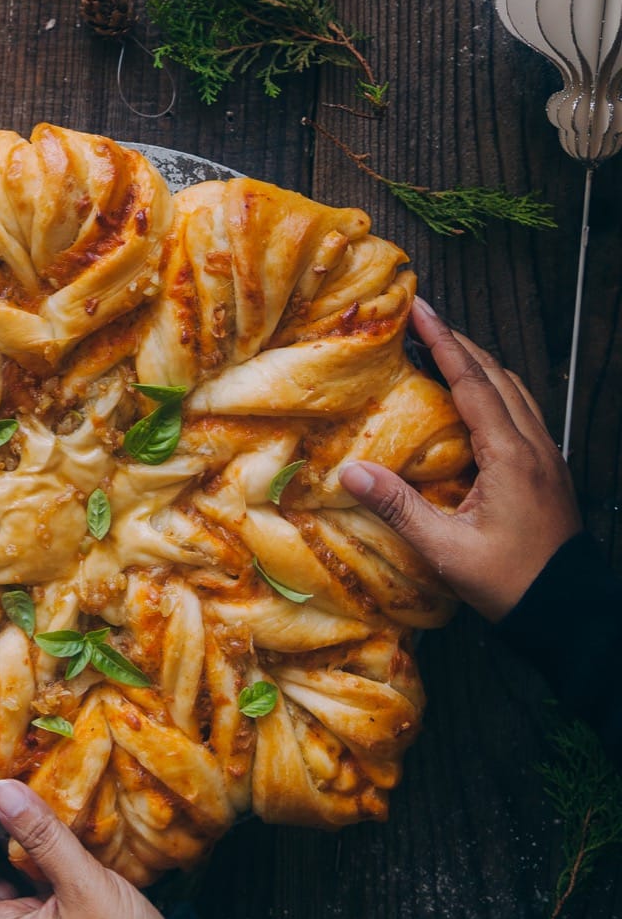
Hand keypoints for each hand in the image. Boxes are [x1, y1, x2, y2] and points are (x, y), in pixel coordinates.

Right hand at [339, 297, 580, 620]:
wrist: (569, 610)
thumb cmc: (510, 582)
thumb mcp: (447, 550)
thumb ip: (398, 508)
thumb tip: (349, 471)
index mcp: (510, 455)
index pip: (472, 381)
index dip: (443, 341)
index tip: (420, 308)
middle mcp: (533, 444)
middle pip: (496, 374)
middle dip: (458, 342)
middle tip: (423, 320)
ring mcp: (546, 455)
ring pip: (514, 389)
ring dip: (480, 363)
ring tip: (445, 350)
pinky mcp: (548, 470)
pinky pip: (522, 410)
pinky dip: (495, 389)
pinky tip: (476, 399)